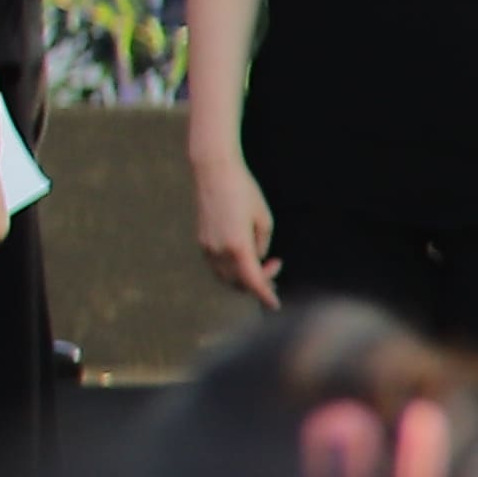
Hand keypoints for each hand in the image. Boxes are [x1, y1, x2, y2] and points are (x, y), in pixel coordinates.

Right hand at [195, 151, 279, 305]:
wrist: (214, 172)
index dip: (265, 296)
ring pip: (225, 277)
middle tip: (275, 269)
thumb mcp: (264, 219)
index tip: (275, 305)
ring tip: (260, 264)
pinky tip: (243, 256)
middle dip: (258, 284)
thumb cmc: (244, 191)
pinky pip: (217, 265)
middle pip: (239, 283)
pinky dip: (231, 268)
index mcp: (238, 246)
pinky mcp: (202, 240)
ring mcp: (207, 246)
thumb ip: (261, 245)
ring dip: (243, 277)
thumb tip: (256, 258)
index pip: (253, 282)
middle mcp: (219, 251)